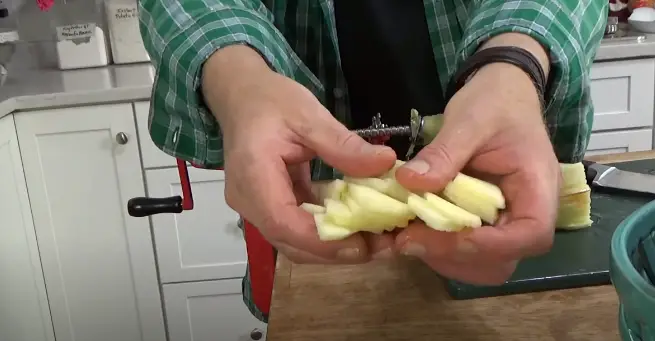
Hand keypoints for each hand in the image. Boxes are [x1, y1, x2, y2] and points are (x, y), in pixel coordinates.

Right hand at [202, 46, 396, 263]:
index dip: (321, 241)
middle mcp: (249, 201)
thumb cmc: (269, 100)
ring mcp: (256, 207)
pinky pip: (296, 228)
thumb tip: (386, 164)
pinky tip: (357, 224)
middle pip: (290, 241)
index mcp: (253, 176)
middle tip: (381, 246)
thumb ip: (343, 145)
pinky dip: (326, 231)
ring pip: (294, 241)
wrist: (240, 95)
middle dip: (336, 250)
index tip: (362, 244)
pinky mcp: (268, 206)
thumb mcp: (309, 115)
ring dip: (334, 245)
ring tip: (376, 239)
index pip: (283, 222)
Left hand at [394, 62, 560, 284]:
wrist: (502, 93)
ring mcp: (507, 223)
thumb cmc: (495, 102)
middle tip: (409, 237)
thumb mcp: (469, 120)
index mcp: (538, 186)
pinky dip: (440, 249)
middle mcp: (528, 213)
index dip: (486, 245)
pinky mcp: (486, 224)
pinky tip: (414, 229)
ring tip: (407, 234)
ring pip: (483, 265)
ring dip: (444, 258)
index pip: (530, 234)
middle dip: (455, 256)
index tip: (438, 234)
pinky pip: (468, 251)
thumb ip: (443, 154)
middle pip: (503, 261)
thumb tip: (409, 183)